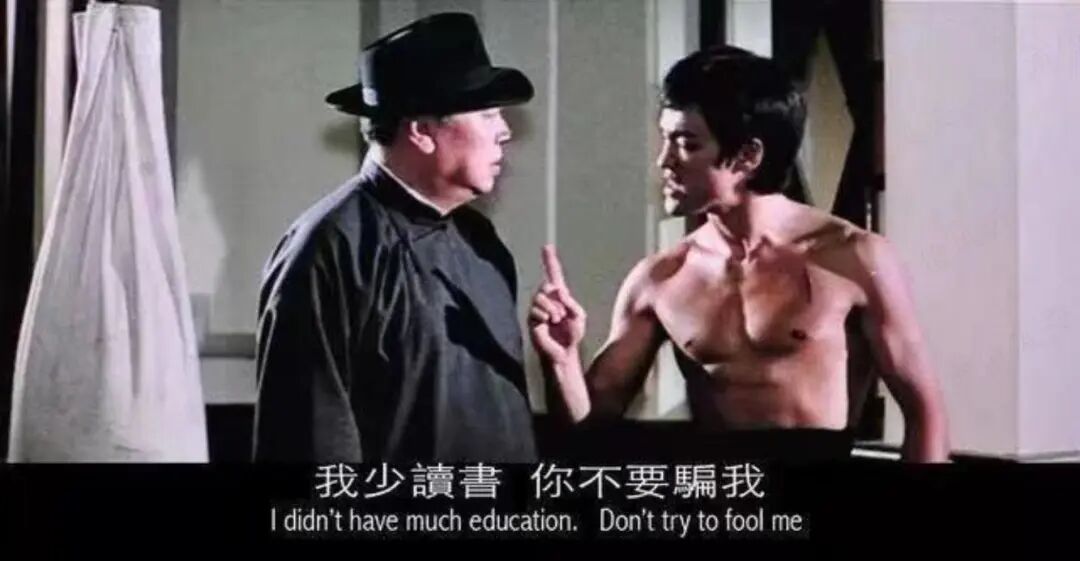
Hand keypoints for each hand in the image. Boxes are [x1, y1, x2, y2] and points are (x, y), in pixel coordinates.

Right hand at [528, 244, 585, 364]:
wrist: (563, 353)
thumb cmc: (572, 335)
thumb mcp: (579, 316)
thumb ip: (571, 302)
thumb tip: (558, 292)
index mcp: (559, 297)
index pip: (554, 275)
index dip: (550, 261)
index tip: (547, 247)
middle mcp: (546, 300)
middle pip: (546, 286)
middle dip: (556, 299)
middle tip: (562, 314)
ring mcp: (537, 309)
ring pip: (540, 298)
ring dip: (553, 310)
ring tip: (556, 321)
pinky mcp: (531, 319)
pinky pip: (536, 310)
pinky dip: (545, 316)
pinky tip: (548, 324)